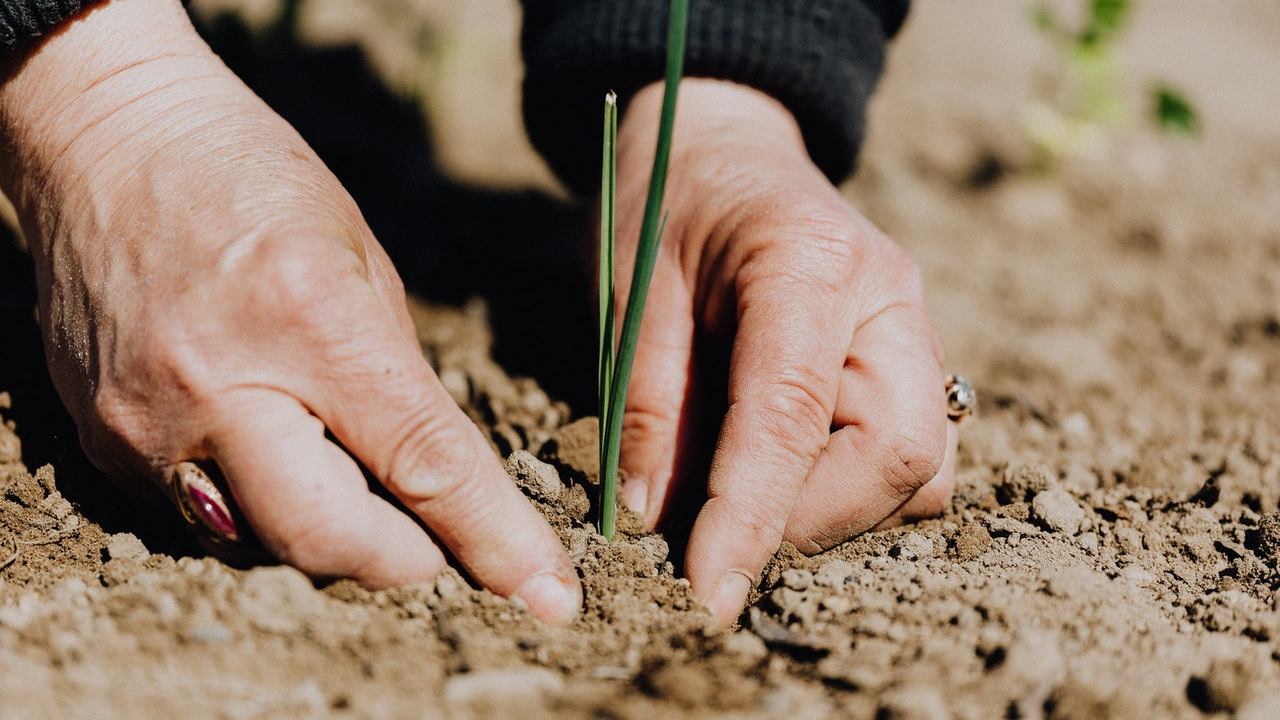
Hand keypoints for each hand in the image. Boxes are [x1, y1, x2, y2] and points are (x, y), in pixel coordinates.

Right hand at [0, 0, 579, 622]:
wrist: (106, 139)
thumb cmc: (252, 180)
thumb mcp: (362, 261)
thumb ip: (400, 381)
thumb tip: (437, 483)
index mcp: (310, 319)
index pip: (422, 464)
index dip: (493, 539)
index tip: (547, 595)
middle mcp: (219, 386)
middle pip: (330, 541)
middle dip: (403, 559)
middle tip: (434, 539)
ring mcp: (146, 423)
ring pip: (264, 545)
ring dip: (328, 533)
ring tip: (342, 465)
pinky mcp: (101, 442)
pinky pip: (201, 518)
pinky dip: (257, 503)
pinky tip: (268, 442)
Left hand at [614, 80, 956, 626]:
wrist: (724, 147)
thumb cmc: (667, 205)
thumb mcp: (631, 290)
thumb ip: (646, 402)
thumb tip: (655, 520)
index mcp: (810, 261)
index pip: (793, 414)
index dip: (751, 516)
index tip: (707, 593)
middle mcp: (889, 299)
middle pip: (900, 454)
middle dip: (809, 521)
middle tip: (718, 535)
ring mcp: (914, 330)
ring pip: (920, 470)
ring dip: (834, 513)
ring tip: (744, 499)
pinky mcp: (912, 362)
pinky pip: (911, 457)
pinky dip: (850, 491)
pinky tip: (781, 471)